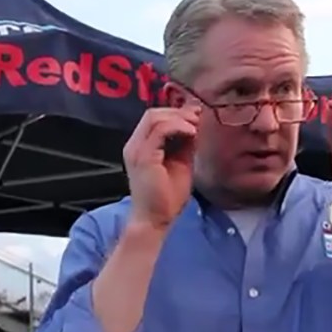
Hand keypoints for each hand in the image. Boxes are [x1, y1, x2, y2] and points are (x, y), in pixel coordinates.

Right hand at [122, 106, 200, 228]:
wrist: (156, 220)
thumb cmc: (167, 196)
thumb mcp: (181, 162)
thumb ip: (185, 143)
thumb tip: (195, 124)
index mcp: (141, 146)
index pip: (154, 118)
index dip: (176, 112)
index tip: (196, 114)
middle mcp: (134, 145)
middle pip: (153, 113)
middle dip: (178, 112)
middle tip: (198, 117)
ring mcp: (136, 150)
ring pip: (154, 117)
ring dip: (179, 118)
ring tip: (195, 125)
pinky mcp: (144, 157)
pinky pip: (160, 130)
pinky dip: (177, 127)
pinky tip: (191, 133)